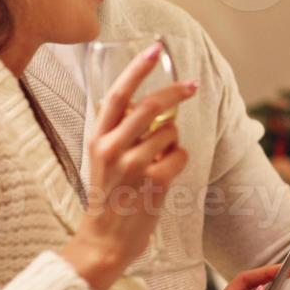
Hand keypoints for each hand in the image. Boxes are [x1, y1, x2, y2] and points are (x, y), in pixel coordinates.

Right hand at [63, 43, 196, 289]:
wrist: (106, 240)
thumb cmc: (110, 196)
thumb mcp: (102, 158)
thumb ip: (120, 130)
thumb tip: (151, 103)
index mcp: (97, 138)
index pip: (117, 95)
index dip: (137, 70)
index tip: (154, 49)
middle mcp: (111, 148)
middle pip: (151, 105)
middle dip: (176, 91)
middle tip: (192, 85)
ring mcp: (133, 165)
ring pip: (170, 132)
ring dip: (174, 141)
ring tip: (159, 161)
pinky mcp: (154, 181)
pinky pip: (181, 155)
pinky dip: (179, 161)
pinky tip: (164, 176)